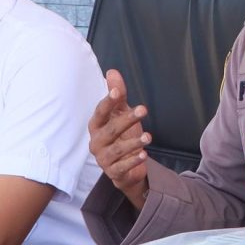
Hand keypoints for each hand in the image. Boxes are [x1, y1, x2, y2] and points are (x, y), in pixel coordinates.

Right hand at [88, 69, 150, 208]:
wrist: (127, 166)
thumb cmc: (122, 135)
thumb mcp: (122, 114)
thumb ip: (119, 96)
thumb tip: (112, 72)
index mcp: (97, 126)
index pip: (100, 112)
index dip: (108, 101)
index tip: (118, 91)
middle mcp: (97, 142)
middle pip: (110, 130)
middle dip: (126, 119)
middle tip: (143, 109)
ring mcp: (103, 158)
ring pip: (116, 150)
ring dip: (133, 143)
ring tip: (148, 137)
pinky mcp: (113, 172)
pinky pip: (121, 168)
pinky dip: (132, 161)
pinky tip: (144, 155)